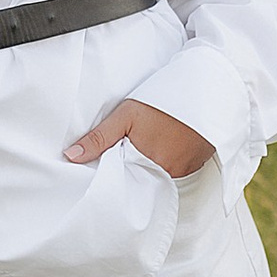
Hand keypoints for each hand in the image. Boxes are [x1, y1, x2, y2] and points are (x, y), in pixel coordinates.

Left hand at [65, 100, 214, 178]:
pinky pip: (172, 175)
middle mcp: (166, 174)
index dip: (111, 181)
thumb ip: (98, 138)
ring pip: (156, 180)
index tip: (98, 178)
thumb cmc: (162, 103)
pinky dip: (162, 168)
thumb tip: (71, 157)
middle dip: (127, 179)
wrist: (205, 91)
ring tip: (138, 157)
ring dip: (145, 173)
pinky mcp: (194, 167)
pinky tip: (158, 154)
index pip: (122, 185)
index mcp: (145, 164)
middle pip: (139, 184)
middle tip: (118, 165)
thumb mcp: (126, 115)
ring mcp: (182, 172)